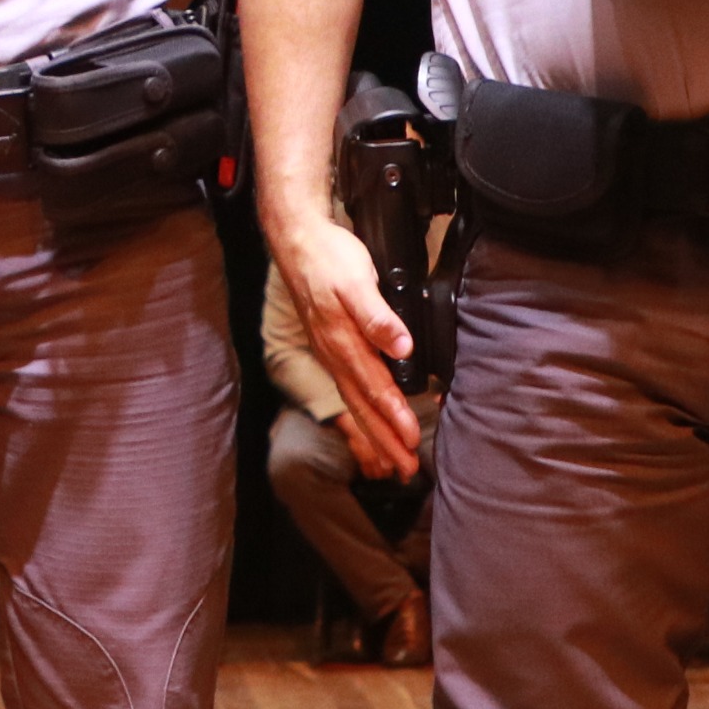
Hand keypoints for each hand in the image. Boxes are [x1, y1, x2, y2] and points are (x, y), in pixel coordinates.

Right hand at [264, 207, 424, 475]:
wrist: (297, 239)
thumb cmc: (327, 258)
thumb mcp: (356, 280)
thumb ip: (377, 316)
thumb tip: (401, 348)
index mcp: (343, 342)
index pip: (375, 388)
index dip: (394, 417)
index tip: (412, 441)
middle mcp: (335, 353)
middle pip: (362, 406)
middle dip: (384, 440)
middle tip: (405, 469)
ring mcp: (330, 352)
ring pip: (355, 401)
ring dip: (375, 431)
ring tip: (393, 456)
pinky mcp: (331, 345)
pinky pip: (349, 388)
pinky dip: (363, 410)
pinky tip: (371, 418)